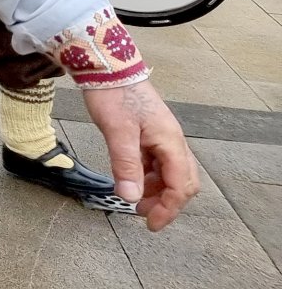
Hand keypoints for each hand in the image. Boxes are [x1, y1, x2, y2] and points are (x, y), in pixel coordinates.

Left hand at [82, 80, 198, 229]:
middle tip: (143, 216)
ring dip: (156, 190)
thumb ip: (125, 165)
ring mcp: (162, 137)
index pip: (181, 185)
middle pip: (182, 182)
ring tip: (133, 200)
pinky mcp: (149, 133)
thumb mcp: (117, 131)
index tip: (150, 223)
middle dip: (166, 202)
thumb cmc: (113, 95)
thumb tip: (130, 198)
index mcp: (171, 142)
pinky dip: (147, 176)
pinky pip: (156, 162)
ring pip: (169, 173)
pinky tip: (130, 179)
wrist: (106, 65)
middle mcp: (172, 141)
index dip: (168, 208)